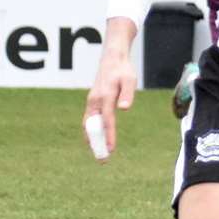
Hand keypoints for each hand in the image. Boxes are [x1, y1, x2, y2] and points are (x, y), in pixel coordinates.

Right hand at [83, 22, 137, 159]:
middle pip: (93, 127)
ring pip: (89, 125)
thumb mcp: (130, 80)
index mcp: (104, 97)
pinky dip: (91, 131)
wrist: (113, 58)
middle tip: (102, 160)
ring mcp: (92, 101)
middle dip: (96, 144)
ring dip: (93, 139)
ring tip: (98, 153)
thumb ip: (127, 94)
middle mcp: (95, 101)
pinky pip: (90, 120)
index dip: (109, 136)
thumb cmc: (123, 69)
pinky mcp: (93, 101)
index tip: (111, 150)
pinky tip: (95, 140)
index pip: (107, 121)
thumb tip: (124, 109)